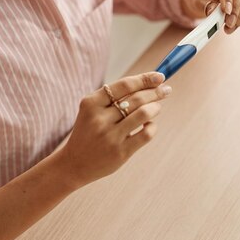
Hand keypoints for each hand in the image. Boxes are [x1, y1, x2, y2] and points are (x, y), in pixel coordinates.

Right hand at [56, 72, 170, 188]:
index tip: (159, 76)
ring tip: (157, 107)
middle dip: (156, 92)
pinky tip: (149, 124)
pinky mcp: (120, 152)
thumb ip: (115, 97)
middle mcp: (99, 119)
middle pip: (136, 98)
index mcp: (91, 103)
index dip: (145, 79)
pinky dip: (152, 126)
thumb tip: (150, 83)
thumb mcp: (93, 110)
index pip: (124, 85)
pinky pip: (146, 134)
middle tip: (166, 90)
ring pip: (144, 114)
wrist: (74, 163)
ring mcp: (110, 136)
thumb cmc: (89, 131)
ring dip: (155, 107)